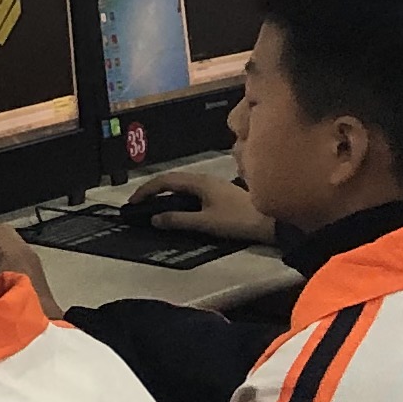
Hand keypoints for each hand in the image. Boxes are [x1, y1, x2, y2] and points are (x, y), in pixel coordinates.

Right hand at [131, 174, 275, 243]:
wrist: (270, 222)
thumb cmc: (237, 220)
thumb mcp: (206, 222)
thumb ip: (178, 220)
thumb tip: (154, 218)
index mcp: (199, 181)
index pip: (165, 180)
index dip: (146, 190)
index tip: (132, 202)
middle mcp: (204, 179)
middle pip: (172, 179)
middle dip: (153, 190)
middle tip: (139, 203)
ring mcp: (213, 184)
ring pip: (182, 185)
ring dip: (166, 193)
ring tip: (154, 206)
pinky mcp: (219, 193)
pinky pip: (191, 190)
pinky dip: (178, 197)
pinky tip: (178, 208)